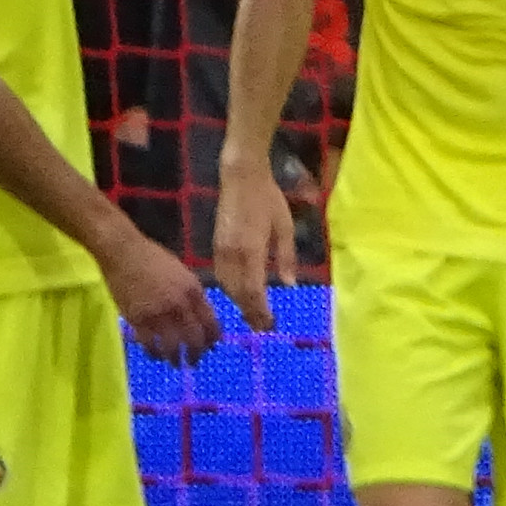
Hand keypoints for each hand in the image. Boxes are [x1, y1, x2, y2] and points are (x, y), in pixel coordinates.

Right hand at [101, 227, 217, 364]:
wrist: (123, 253)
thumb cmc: (153, 259)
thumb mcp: (182, 273)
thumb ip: (192, 294)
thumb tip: (200, 315)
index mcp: (194, 292)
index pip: (210, 322)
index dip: (212, 338)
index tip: (211, 346)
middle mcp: (180, 305)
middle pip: (194, 338)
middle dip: (197, 354)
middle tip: (194, 362)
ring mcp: (159, 314)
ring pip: (173, 346)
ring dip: (176, 358)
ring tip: (175, 363)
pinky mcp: (138, 319)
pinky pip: (150, 344)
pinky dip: (154, 353)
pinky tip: (155, 356)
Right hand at [210, 157, 296, 329]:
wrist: (240, 178)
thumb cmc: (268, 199)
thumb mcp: (285, 228)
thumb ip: (287, 257)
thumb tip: (290, 285)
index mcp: (251, 249)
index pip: (254, 289)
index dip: (260, 310)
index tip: (270, 324)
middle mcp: (232, 254)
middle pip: (238, 292)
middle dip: (250, 312)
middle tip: (264, 328)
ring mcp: (220, 250)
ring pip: (227, 286)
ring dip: (239, 302)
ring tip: (253, 316)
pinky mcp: (215, 246)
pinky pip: (220, 275)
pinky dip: (230, 289)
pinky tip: (240, 295)